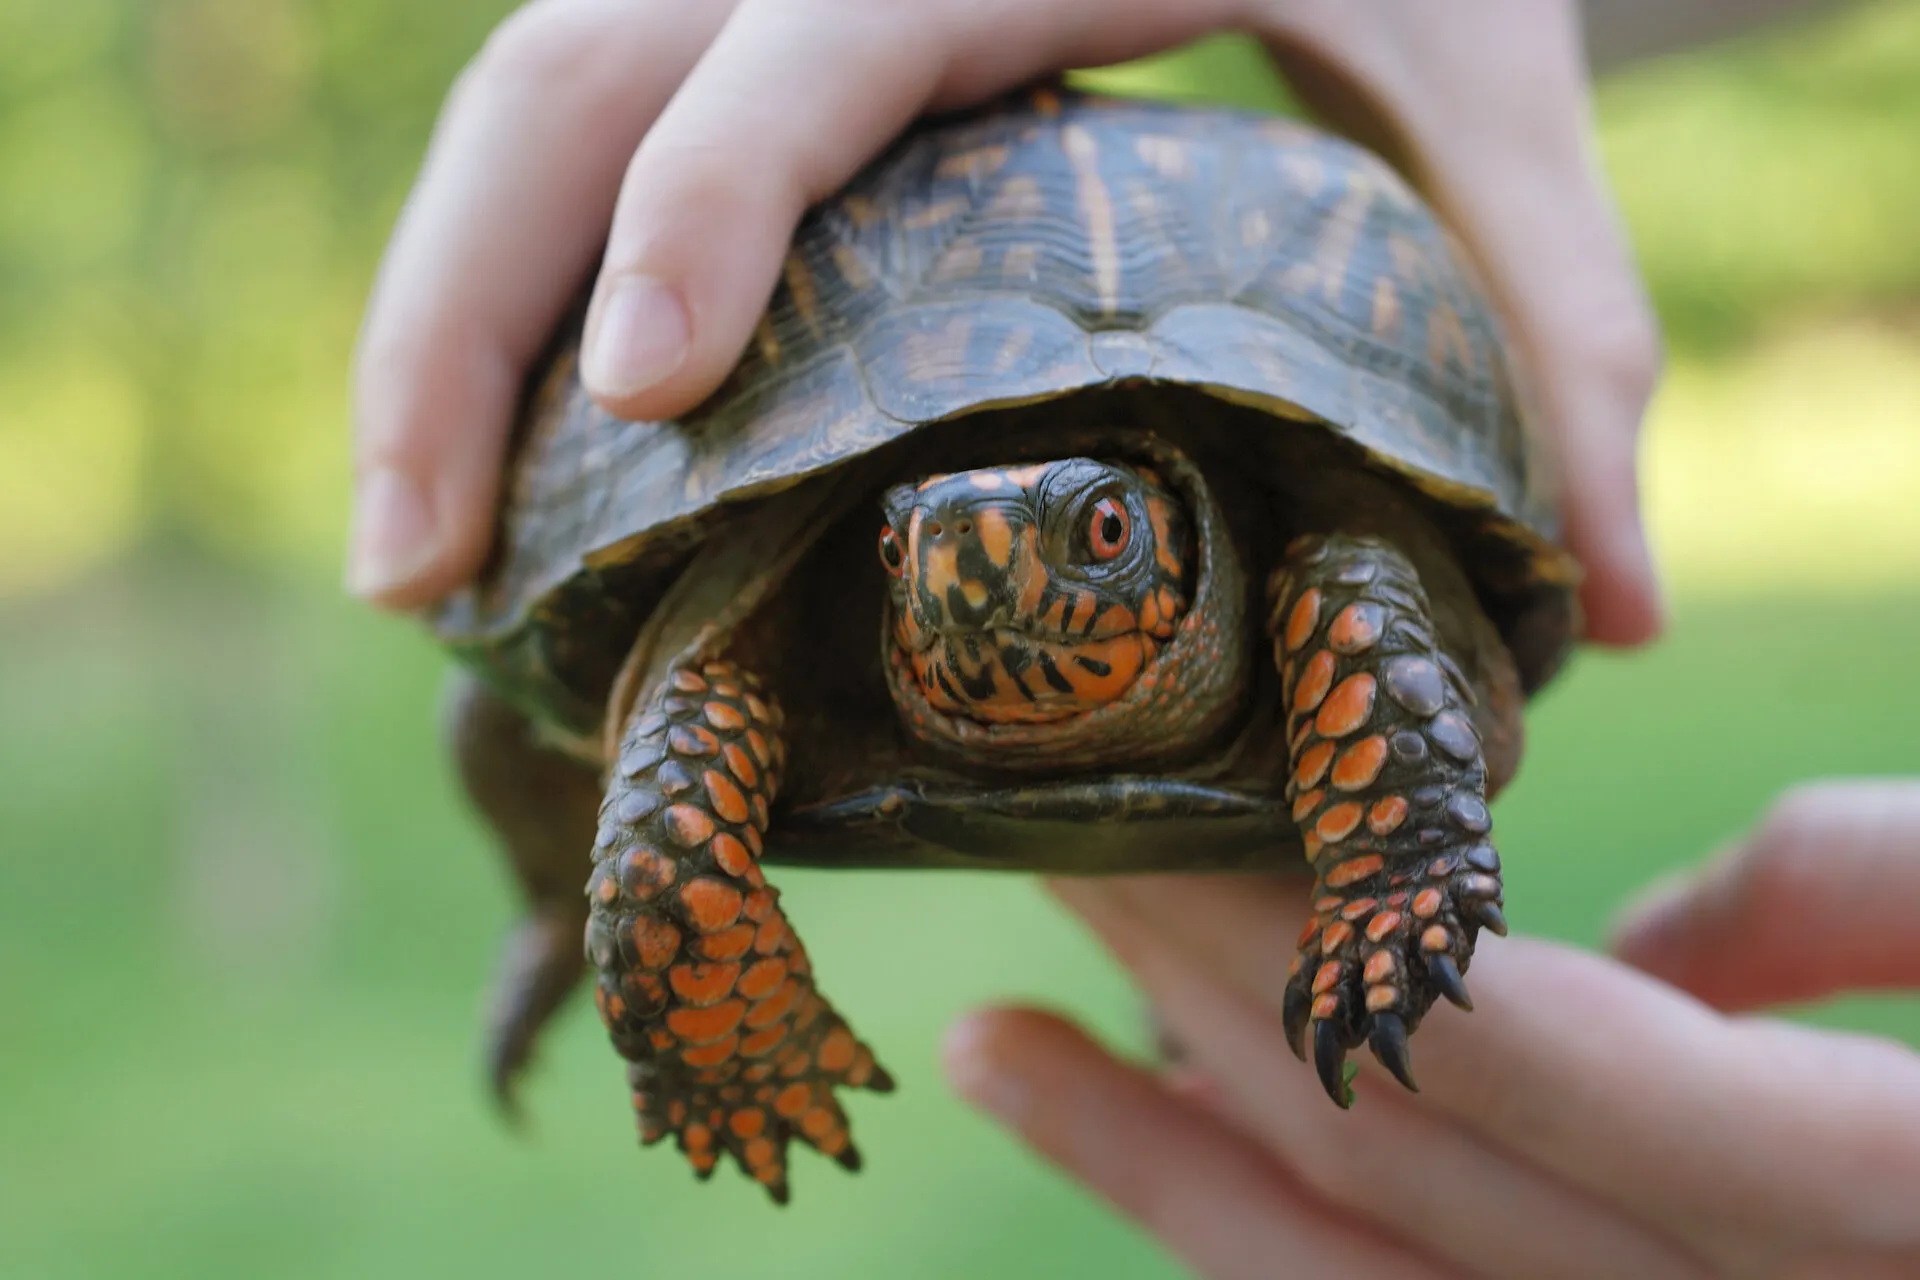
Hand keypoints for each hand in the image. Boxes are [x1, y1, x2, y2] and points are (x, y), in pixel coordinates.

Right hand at [349, 0, 1661, 642]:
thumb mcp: (1490, 83)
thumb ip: (1561, 323)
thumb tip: (1612, 615)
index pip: (807, 44)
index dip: (707, 205)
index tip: (630, 403)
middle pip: (569, 74)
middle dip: (456, 321)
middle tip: (421, 578)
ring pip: (518, 96)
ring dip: (425, 323)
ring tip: (410, 562)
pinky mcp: (730, 6)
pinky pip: (559, 118)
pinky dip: (484, 283)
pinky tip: (481, 445)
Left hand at [944, 780, 1919, 1278]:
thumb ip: (1866, 898)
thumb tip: (1622, 939)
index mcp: (1868, 1200)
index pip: (1491, 1035)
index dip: (1304, 895)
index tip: (1169, 767)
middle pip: (1381, 1143)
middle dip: (1188, 979)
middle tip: (1037, 833)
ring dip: (1152, 1157)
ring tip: (996, 1036)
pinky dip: (1249, 1251)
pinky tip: (1146, 1161)